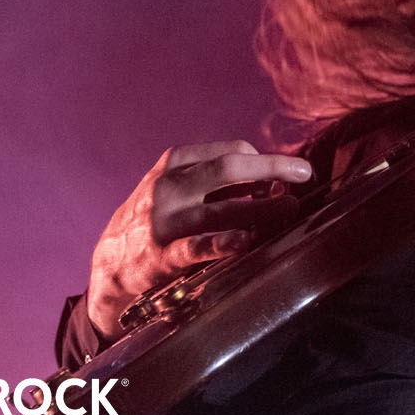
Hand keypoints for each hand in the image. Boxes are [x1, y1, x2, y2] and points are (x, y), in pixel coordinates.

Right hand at [86, 140, 312, 339]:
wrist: (109, 263)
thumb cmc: (158, 217)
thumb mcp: (177, 187)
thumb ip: (217, 181)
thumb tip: (274, 182)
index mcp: (175, 163)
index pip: (231, 151)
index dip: (265, 161)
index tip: (287, 175)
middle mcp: (169, 186)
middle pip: (229, 167)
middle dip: (272, 168)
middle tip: (304, 174)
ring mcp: (164, 220)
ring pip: (221, 208)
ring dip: (262, 207)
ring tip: (289, 208)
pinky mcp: (161, 256)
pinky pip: (197, 247)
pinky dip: (224, 243)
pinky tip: (245, 241)